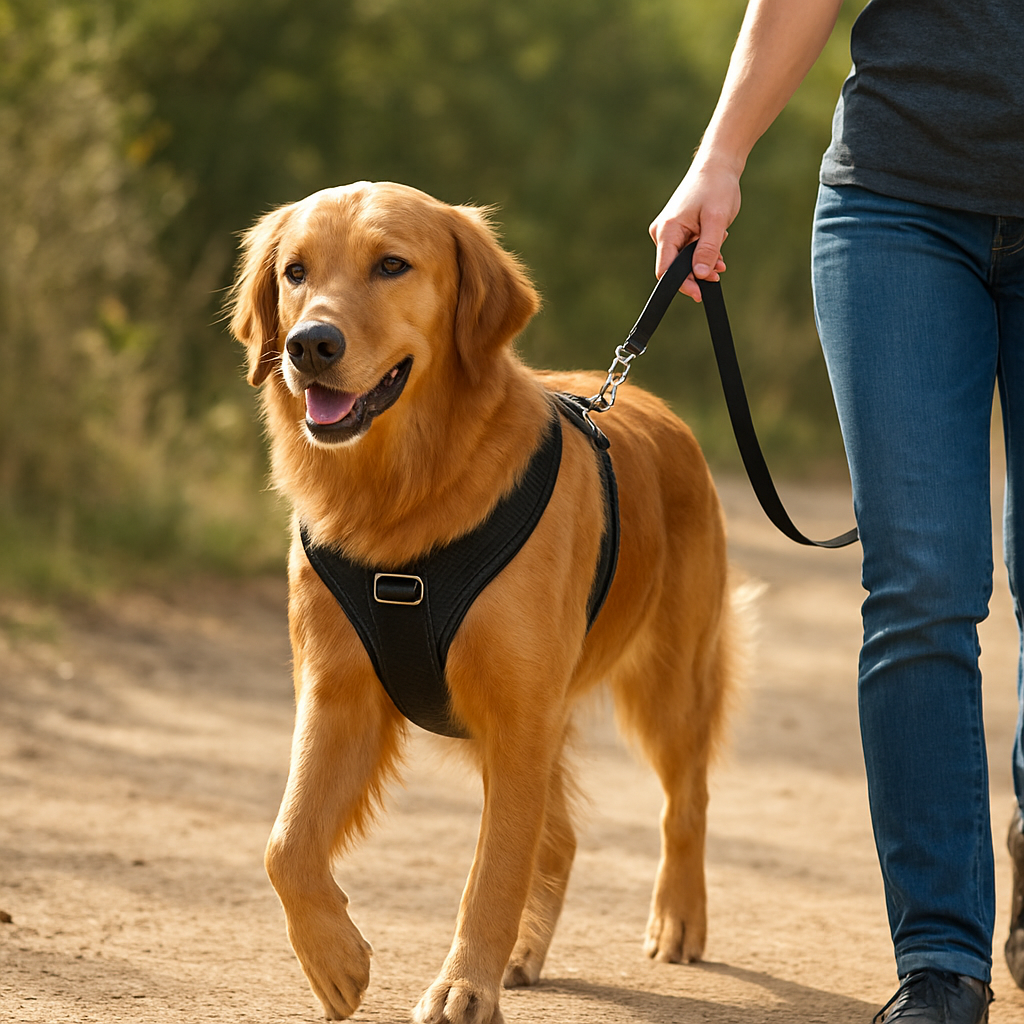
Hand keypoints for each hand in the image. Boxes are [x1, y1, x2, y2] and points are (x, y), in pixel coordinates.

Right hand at [649, 158, 739, 301]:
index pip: (666, 270)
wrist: (718, 166)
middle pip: (674, 267)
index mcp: (667, 230)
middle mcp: (662, 232)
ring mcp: (669, 231)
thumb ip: (708, 249)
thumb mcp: (717, 220)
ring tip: (721, 260)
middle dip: (696, 273)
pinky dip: (702, 254)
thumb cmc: (716, 187)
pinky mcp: (678, 230)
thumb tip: (700, 274)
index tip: (699, 294)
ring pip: (683, 260)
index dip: (682, 285)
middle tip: (718, 273)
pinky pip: (687, 251)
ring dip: (702, 263)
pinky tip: (716, 249)